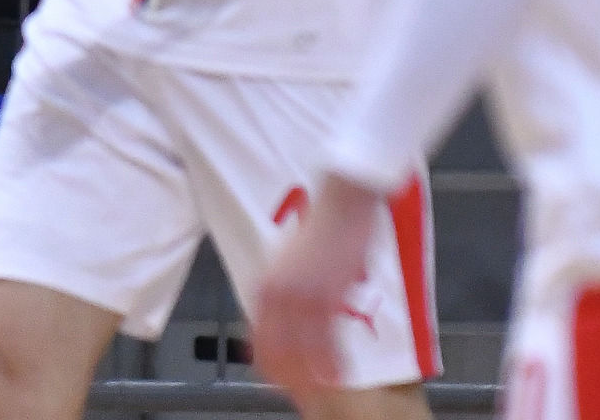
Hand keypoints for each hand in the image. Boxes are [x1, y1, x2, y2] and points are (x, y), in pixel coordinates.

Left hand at [253, 174, 386, 394]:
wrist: (341, 201)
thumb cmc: (320, 228)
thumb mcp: (288, 262)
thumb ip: (281, 292)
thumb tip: (281, 322)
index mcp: (264, 286)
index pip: (259, 344)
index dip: (269, 371)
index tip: (277, 386)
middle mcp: (277, 295)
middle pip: (277, 356)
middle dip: (290, 383)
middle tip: (303, 399)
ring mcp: (302, 297)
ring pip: (303, 356)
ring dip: (313, 381)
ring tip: (322, 395)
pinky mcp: (329, 295)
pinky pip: (329, 344)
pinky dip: (333, 366)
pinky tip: (338, 378)